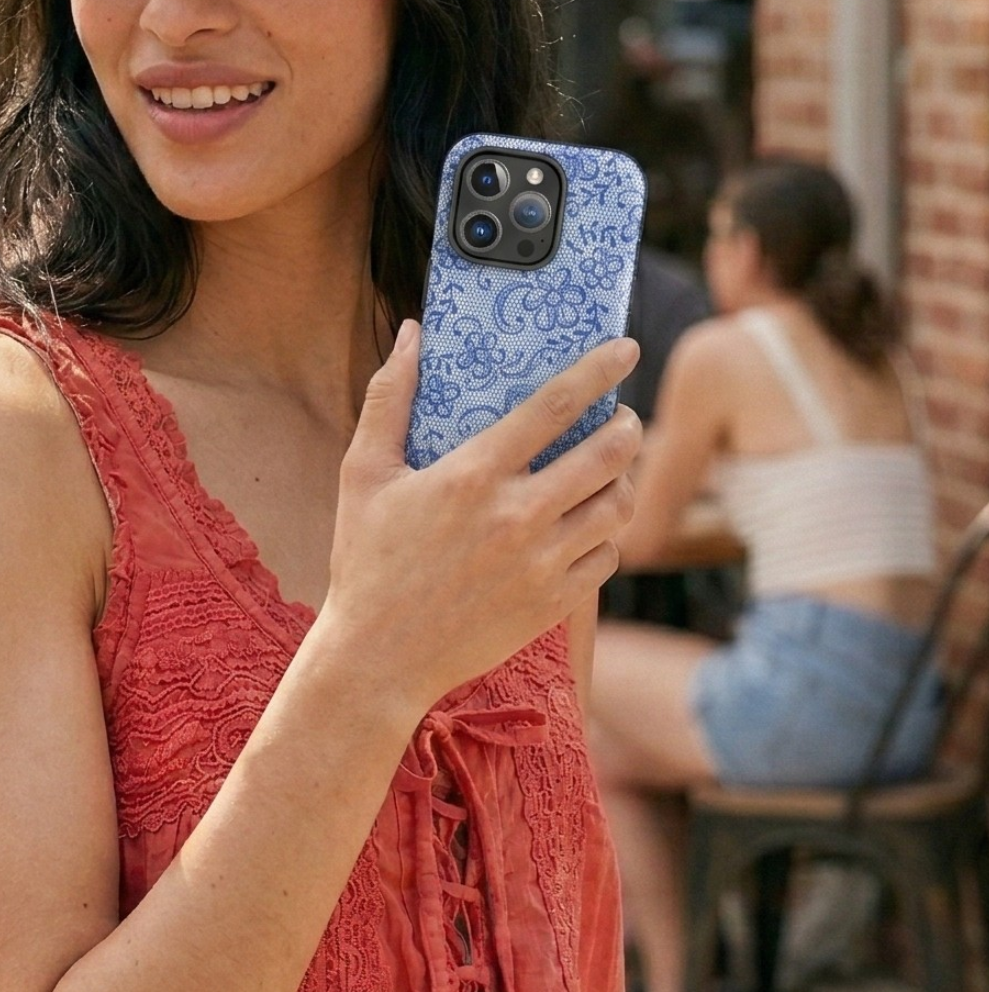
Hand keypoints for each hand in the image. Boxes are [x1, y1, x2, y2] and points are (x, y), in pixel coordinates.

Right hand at [317, 323, 640, 721]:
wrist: (378, 658)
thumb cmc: (366, 559)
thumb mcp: (363, 473)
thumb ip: (389, 397)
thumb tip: (411, 333)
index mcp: (474, 474)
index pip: (557, 404)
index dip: (600, 368)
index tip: (625, 347)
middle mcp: (517, 515)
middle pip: (609, 451)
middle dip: (628, 424)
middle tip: (622, 416)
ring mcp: (541, 562)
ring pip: (618, 505)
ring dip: (624, 478)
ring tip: (611, 469)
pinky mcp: (553, 603)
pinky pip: (607, 556)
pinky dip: (607, 533)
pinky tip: (589, 524)